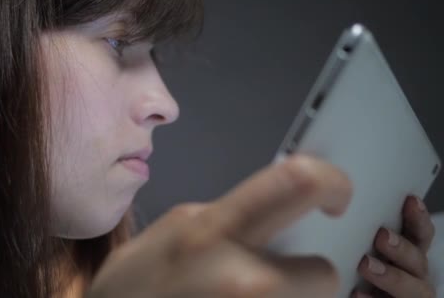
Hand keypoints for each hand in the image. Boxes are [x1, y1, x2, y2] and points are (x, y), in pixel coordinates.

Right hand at [86, 155, 352, 297]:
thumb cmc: (130, 291)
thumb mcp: (170, 235)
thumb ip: (219, 221)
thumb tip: (266, 214)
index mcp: (207, 230)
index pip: (295, 183)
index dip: (331, 182)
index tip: (338, 195)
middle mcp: (236, 276)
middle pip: (324, 273)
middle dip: (315, 276)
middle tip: (290, 278)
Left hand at [352, 196, 435, 297]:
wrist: (355, 291)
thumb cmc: (358, 267)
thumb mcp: (366, 245)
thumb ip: (364, 231)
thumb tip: (341, 201)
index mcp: (408, 252)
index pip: (420, 233)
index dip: (418, 217)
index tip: (409, 200)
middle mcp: (413, 273)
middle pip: (417, 259)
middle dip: (402, 247)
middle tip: (382, 236)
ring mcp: (408, 294)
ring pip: (413, 287)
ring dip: (391, 276)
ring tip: (366, 265)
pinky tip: (357, 293)